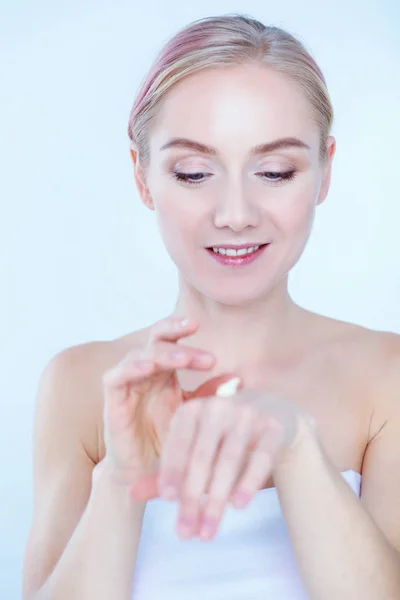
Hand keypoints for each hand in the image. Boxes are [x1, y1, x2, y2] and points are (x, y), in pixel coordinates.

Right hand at [101, 314, 238, 487]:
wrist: (148, 476)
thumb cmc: (172, 444)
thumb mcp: (196, 417)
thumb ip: (211, 397)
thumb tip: (239, 379)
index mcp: (166, 372)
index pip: (174, 341)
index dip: (186, 334)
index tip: (211, 350)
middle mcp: (146, 373)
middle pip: (156, 340)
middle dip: (175, 333)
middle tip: (194, 331)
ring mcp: (128, 385)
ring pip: (139, 354)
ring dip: (162, 353)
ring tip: (184, 358)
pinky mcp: (113, 401)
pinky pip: (115, 377)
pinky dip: (131, 368)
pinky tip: (148, 367)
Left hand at [131, 387, 316, 538]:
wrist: (274, 415)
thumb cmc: (223, 437)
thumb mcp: (194, 449)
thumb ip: (167, 471)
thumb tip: (131, 493)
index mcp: (194, 408)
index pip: (178, 442)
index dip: (171, 470)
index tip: (166, 501)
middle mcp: (219, 406)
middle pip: (202, 456)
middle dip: (192, 497)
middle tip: (184, 533)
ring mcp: (248, 414)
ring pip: (229, 460)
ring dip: (217, 499)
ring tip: (207, 532)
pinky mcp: (274, 426)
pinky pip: (261, 457)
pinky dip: (248, 481)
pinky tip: (238, 506)